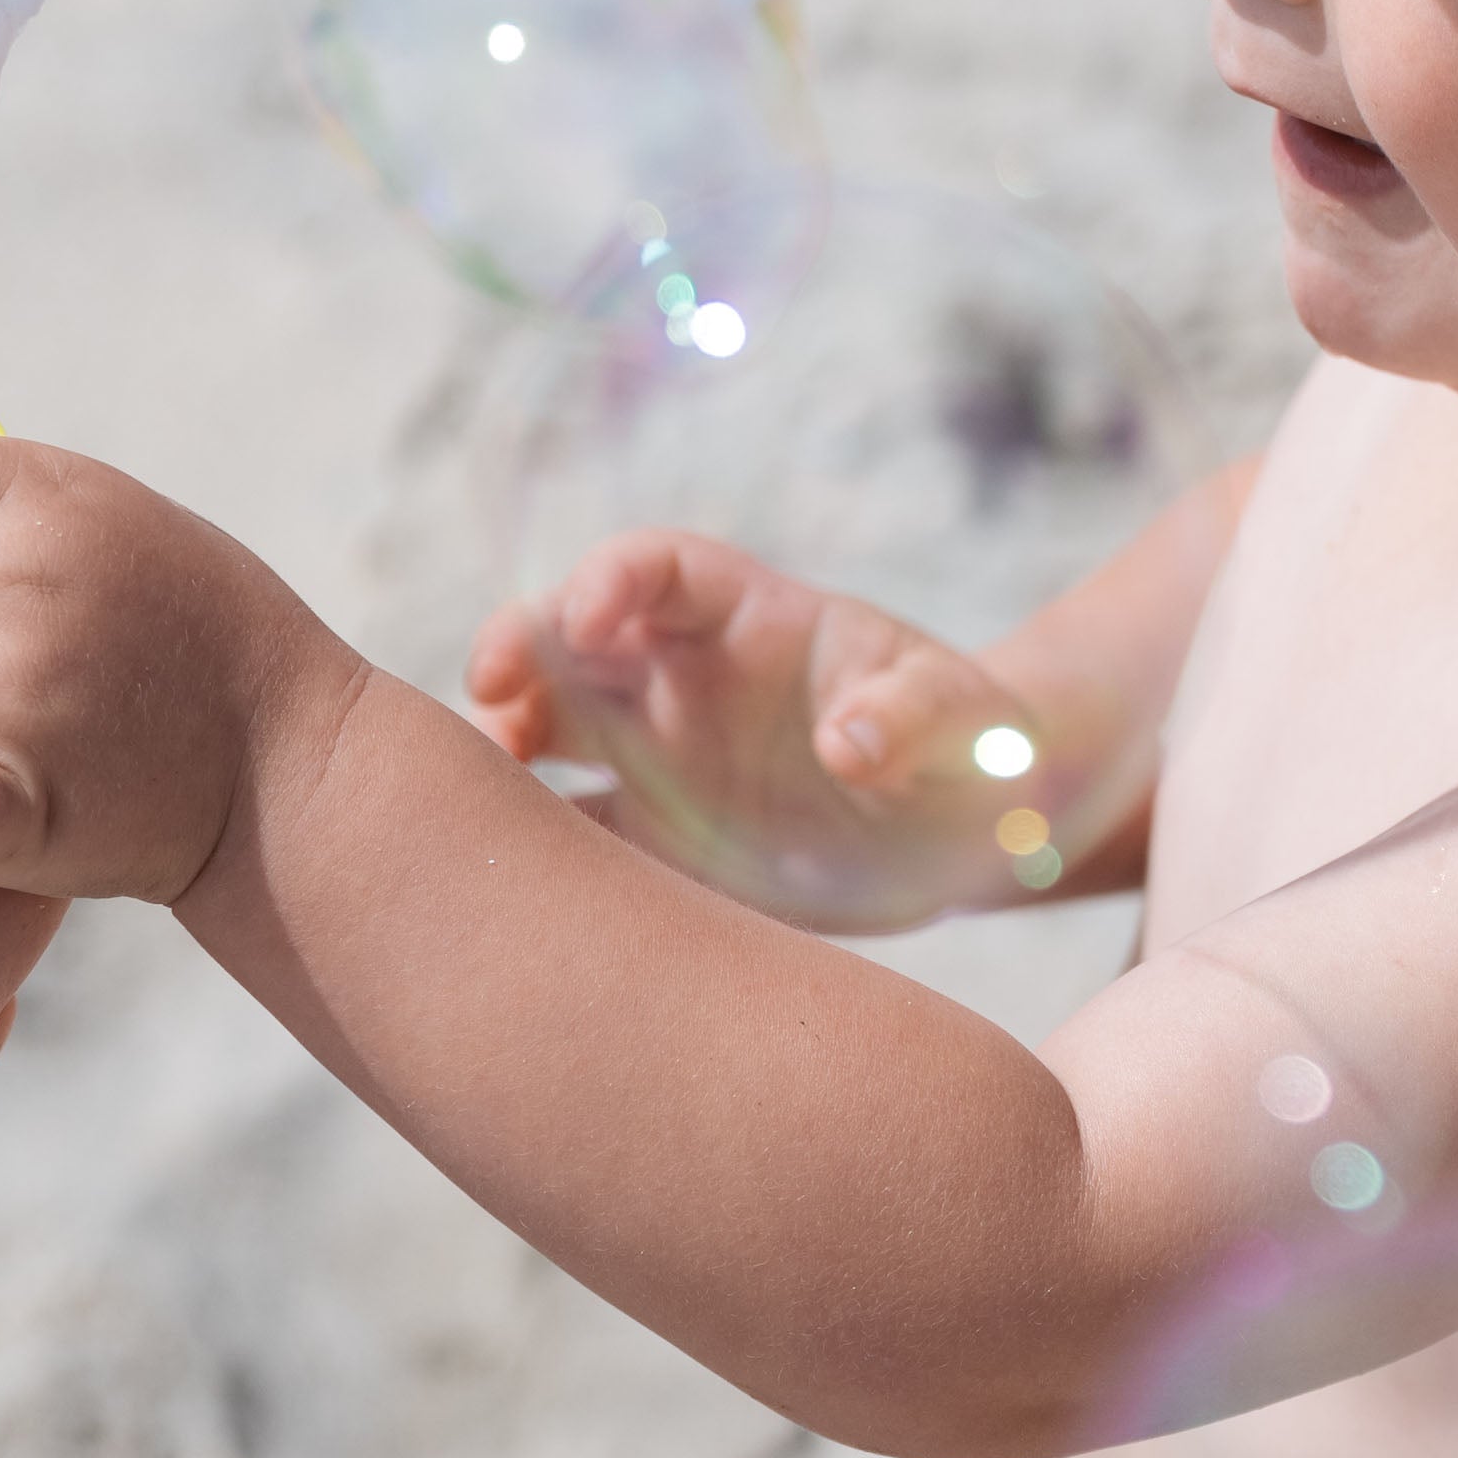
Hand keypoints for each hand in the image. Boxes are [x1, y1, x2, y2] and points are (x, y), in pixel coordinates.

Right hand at [468, 529, 1059, 932]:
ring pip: (546, 735)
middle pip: (568, 640)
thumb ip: (915, 714)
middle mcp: (682, 680)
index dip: (609, 580)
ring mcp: (660, 763)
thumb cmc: (974, 744)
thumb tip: (851, 741)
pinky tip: (517, 890)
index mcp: (748, 618)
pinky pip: (575, 843)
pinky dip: (536, 856)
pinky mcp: (658, 845)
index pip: (655, 567)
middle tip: (491, 700)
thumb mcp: (969, 720)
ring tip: (483, 799)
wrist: (970, 835)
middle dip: (517, 652)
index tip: (585, 620)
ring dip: (502, 752)